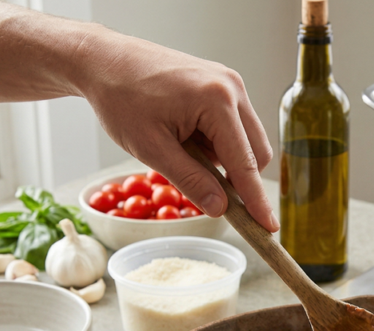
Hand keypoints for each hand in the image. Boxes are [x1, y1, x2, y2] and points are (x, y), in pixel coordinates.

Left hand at [75, 31, 276, 230]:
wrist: (104, 60)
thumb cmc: (120, 99)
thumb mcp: (151, 149)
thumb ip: (190, 181)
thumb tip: (220, 209)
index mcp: (217, 101)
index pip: (245, 163)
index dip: (256, 200)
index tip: (268, 228)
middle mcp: (232, 87)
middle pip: (255, 152)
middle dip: (236, 176)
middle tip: (199, 185)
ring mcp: (228, 83)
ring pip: (245, 140)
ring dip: (222, 157)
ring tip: (179, 148)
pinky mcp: (220, 84)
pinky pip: (232, 125)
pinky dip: (215, 142)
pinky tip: (184, 136)